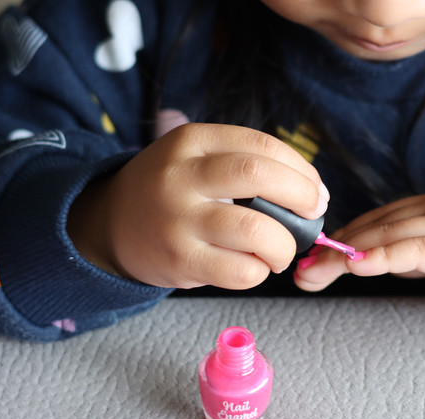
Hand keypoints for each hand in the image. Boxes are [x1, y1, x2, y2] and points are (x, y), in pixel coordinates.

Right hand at [67, 123, 328, 288]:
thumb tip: (312, 192)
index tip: (315, 188)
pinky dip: (259, 271)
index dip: (301, 169)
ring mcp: (178, 220)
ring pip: (255, 230)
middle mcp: (182, 175)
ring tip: (281, 249)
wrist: (109, 224)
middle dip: (302, 196)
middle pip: (259, 176)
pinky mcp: (179, 260)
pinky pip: (240, 271)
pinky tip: (253, 266)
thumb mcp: (195, 157)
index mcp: (192, 140)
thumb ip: (244, 163)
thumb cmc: (171, 190)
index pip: (262, 145)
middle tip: (313, 212)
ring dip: (284, 244)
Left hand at [294, 186, 424, 310]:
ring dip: (345, 255)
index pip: (379, 219)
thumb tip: (387, 261)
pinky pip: (420, 250)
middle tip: (300, 272)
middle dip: (333, 250)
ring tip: (312, 274)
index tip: (314, 257)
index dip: (344, 238)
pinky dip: (386, 257)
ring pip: (389, 235)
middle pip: (376, 226)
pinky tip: (359, 266)